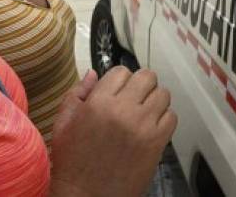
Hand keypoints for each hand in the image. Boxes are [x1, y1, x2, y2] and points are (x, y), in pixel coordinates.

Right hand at [49, 67, 176, 196]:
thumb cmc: (73, 164)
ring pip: (163, 94)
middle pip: (147, 77)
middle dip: (140, 86)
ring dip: (154, 101)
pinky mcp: (157, 142)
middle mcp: (123, 110)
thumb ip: (77, 94)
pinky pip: (172, 117)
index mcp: (98, 103)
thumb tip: (93, 74)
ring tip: (142, 114)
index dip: (119, 81)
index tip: (117, 91)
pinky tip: (150, 128)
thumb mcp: (63, 124)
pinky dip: (164, 120)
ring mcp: (143, 125)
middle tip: (133, 99)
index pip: (121, 71)